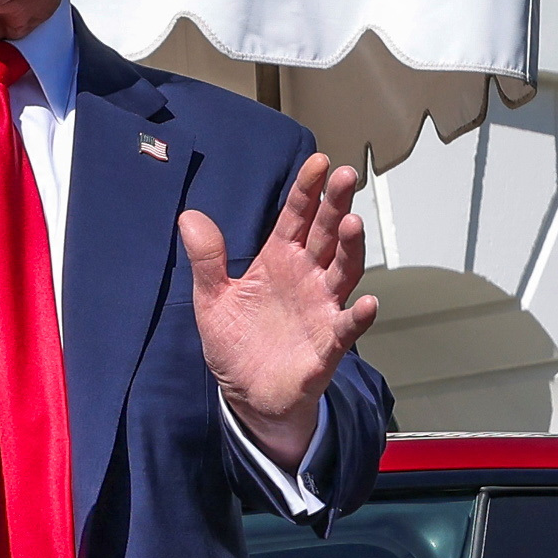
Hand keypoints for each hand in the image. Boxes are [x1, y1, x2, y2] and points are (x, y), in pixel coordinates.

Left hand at [181, 154, 376, 469]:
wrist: (249, 396)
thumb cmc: (236, 344)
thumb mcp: (212, 300)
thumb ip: (207, 260)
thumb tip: (188, 216)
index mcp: (278, 260)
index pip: (296, 217)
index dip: (307, 190)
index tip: (317, 161)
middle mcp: (307, 276)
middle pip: (326, 233)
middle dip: (336, 204)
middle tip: (345, 175)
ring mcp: (322, 307)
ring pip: (343, 270)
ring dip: (350, 247)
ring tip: (352, 223)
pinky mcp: (329, 343)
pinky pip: (348, 326)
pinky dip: (359, 315)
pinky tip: (369, 302)